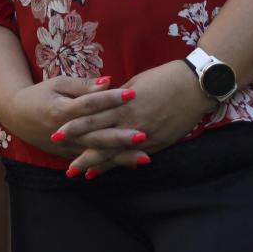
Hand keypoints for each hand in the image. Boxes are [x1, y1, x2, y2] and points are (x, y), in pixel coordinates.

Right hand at [0, 75, 146, 166]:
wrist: (16, 115)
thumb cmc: (40, 94)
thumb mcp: (58, 83)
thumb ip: (83, 85)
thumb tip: (108, 81)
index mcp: (61, 111)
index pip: (89, 105)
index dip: (110, 98)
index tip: (132, 92)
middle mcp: (64, 133)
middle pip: (95, 135)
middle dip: (120, 137)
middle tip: (143, 134)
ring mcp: (67, 147)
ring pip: (97, 154)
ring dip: (121, 157)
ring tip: (144, 157)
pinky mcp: (69, 155)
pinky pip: (92, 161)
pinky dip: (111, 164)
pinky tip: (130, 165)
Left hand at [60, 60, 215, 177]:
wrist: (195, 86)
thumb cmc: (166, 77)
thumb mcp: (138, 81)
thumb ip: (120, 95)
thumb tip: (105, 101)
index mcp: (124, 103)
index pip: (93, 117)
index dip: (75, 126)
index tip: (57, 132)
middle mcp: (131, 121)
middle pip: (100, 139)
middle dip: (80, 152)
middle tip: (64, 165)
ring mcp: (145, 135)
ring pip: (115, 153)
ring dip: (97, 164)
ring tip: (80, 174)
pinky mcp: (157, 143)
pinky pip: (133, 157)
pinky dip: (119, 164)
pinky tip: (108, 171)